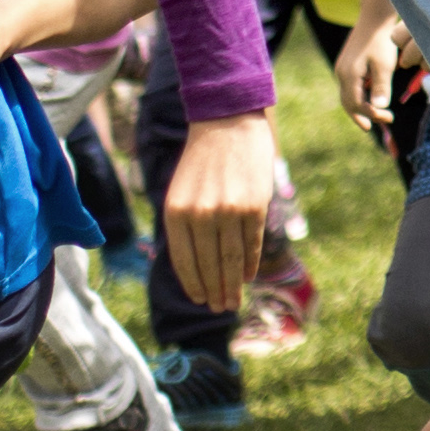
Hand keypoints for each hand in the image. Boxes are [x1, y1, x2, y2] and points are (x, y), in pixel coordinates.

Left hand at [162, 111, 281, 312]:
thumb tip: (195, 266)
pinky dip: (250, 263)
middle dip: (215, 291)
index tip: (201, 300)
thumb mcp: (181, 191)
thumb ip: (185, 225)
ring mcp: (228, 211)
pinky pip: (251, 243)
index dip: (193, 284)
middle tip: (221, 309)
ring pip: (231, 260)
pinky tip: (247, 276)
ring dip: (232, 285)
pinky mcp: (253, 205)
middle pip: (209, 265)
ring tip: (234, 301)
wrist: (227, 122)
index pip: (184, 261)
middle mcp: (200, 214)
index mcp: (176, 212)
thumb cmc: (202, 160)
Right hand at [337, 3, 415, 139]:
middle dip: (361, 116)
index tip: (389, 117)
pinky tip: (369, 98)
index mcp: (349, 75)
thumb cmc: (381, 40)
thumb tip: (379, 107)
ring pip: (347, 95)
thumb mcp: (384, 65)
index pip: (357, 104)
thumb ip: (381, 87)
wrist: (374, 18)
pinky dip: (358, 96)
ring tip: (371, 117)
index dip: (372, 114)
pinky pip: (349, 86)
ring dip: (358, 108)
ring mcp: (342, 68)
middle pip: (347, 103)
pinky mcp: (346, 64)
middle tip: (373, 127)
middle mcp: (341, 73)